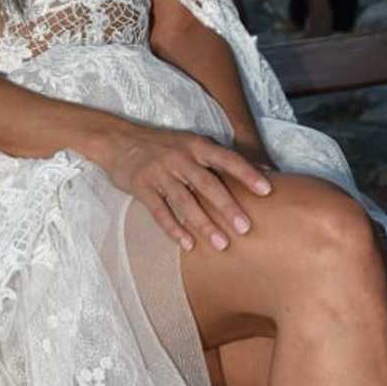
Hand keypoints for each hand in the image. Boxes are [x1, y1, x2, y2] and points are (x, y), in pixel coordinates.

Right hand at [100, 123, 271, 252]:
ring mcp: (159, 172)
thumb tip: (265, 169)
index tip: (267, 190)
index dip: (247, 174)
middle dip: (228, 206)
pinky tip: (188, 245)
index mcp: (196, 145)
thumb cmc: (164, 145)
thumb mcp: (192, 143)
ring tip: (222, 245)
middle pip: (207, 183)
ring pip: (185, 201)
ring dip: (204, 224)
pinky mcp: (142, 186)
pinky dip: (174, 229)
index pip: (227, 158)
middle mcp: (179, 157)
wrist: (119, 140)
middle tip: (246, 227)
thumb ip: (223, 158)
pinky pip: (160, 211)